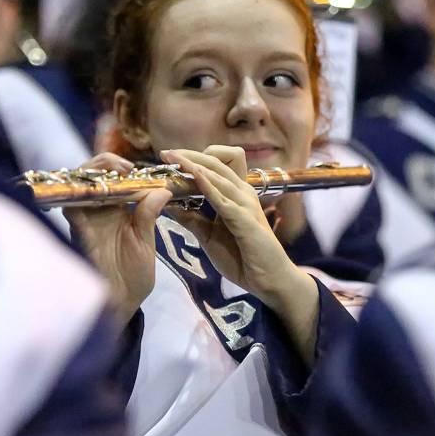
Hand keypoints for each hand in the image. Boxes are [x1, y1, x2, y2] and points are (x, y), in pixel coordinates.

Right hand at [63, 153, 170, 323]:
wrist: (121, 303)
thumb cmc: (133, 276)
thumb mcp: (146, 242)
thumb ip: (149, 215)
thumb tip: (163, 190)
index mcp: (118, 210)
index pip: (115, 178)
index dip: (123, 166)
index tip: (139, 167)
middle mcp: (99, 211)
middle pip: (93, 175)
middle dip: (106, 162)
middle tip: (125, 166)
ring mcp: (86, 219)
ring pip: (78, 183)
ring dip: (93, 171)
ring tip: (114, 170)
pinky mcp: (77, 231)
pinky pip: (70, 206)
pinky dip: (78, 193)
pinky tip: (94, 188)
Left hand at [162, 146, 319, 363]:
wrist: (268, 281)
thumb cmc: (242, 257)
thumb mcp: (208, 236)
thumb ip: (192, 219)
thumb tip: (168, 205)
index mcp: (236, 194)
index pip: (218, 163)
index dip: (194, 157)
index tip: (170, 158)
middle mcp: (243, 193)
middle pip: (218, 160)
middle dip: (190, 154)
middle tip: (166, 154)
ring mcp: (246, 205)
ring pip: (220, 175)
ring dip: (194, 166)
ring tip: (173, 162)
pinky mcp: (246, 221)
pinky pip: (224, 199)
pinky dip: (208, 186)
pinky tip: (194, 178)